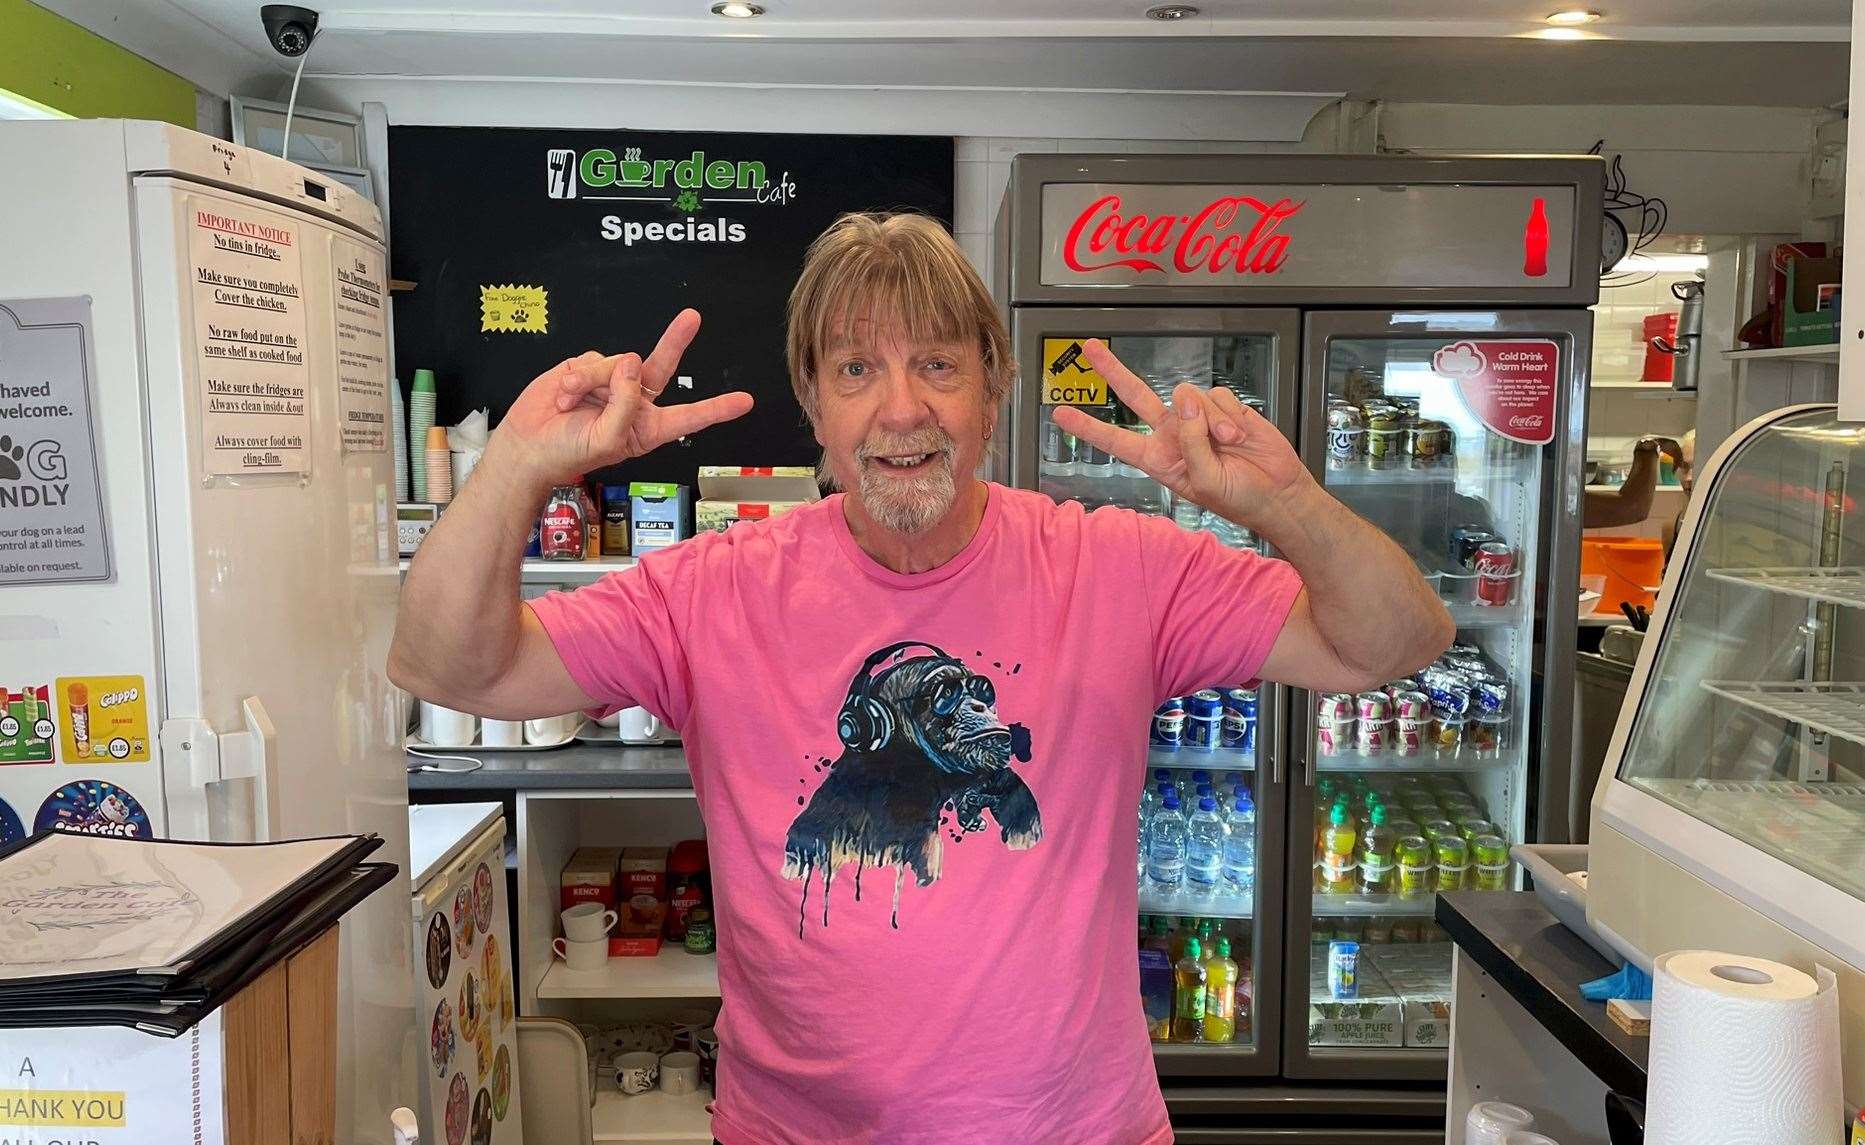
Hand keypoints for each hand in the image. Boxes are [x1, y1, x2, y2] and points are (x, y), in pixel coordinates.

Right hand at [486, 309, 753, 489]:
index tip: (744, 401)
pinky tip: (565, 395)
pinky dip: (577, 378)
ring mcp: (611, 383)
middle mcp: (633, 402)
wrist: (527, 446)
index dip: (716, 409)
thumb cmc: (567, 453)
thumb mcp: (606, 440)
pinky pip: (592, 361)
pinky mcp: (588, 368)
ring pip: (617, 364)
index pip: (689, 416)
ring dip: (592, 382)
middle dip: (675, 340)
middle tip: (692, 318)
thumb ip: (625, 405)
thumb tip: (631, 362)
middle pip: (662, 367)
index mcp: (647, 428)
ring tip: (572, 403)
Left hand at [1054, 340, 1315, 531]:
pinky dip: (1228, 414)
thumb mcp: (1204, 480)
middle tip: (1091, 348)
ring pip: (1187, 394)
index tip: (1061, 416)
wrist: (1277, 490)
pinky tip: (1239, 435)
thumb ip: (1190, 441)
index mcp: (1159, 459)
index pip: (1117, 439)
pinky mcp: (1222, 407)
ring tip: (1229, 444)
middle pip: (1135, 395)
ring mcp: (1197, 419)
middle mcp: (1172, 434)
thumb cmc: (1239, 497)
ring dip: (1211, 420)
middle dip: (1113, 370)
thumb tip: (1187, 403)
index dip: (1089, 427)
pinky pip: (1216, 395)